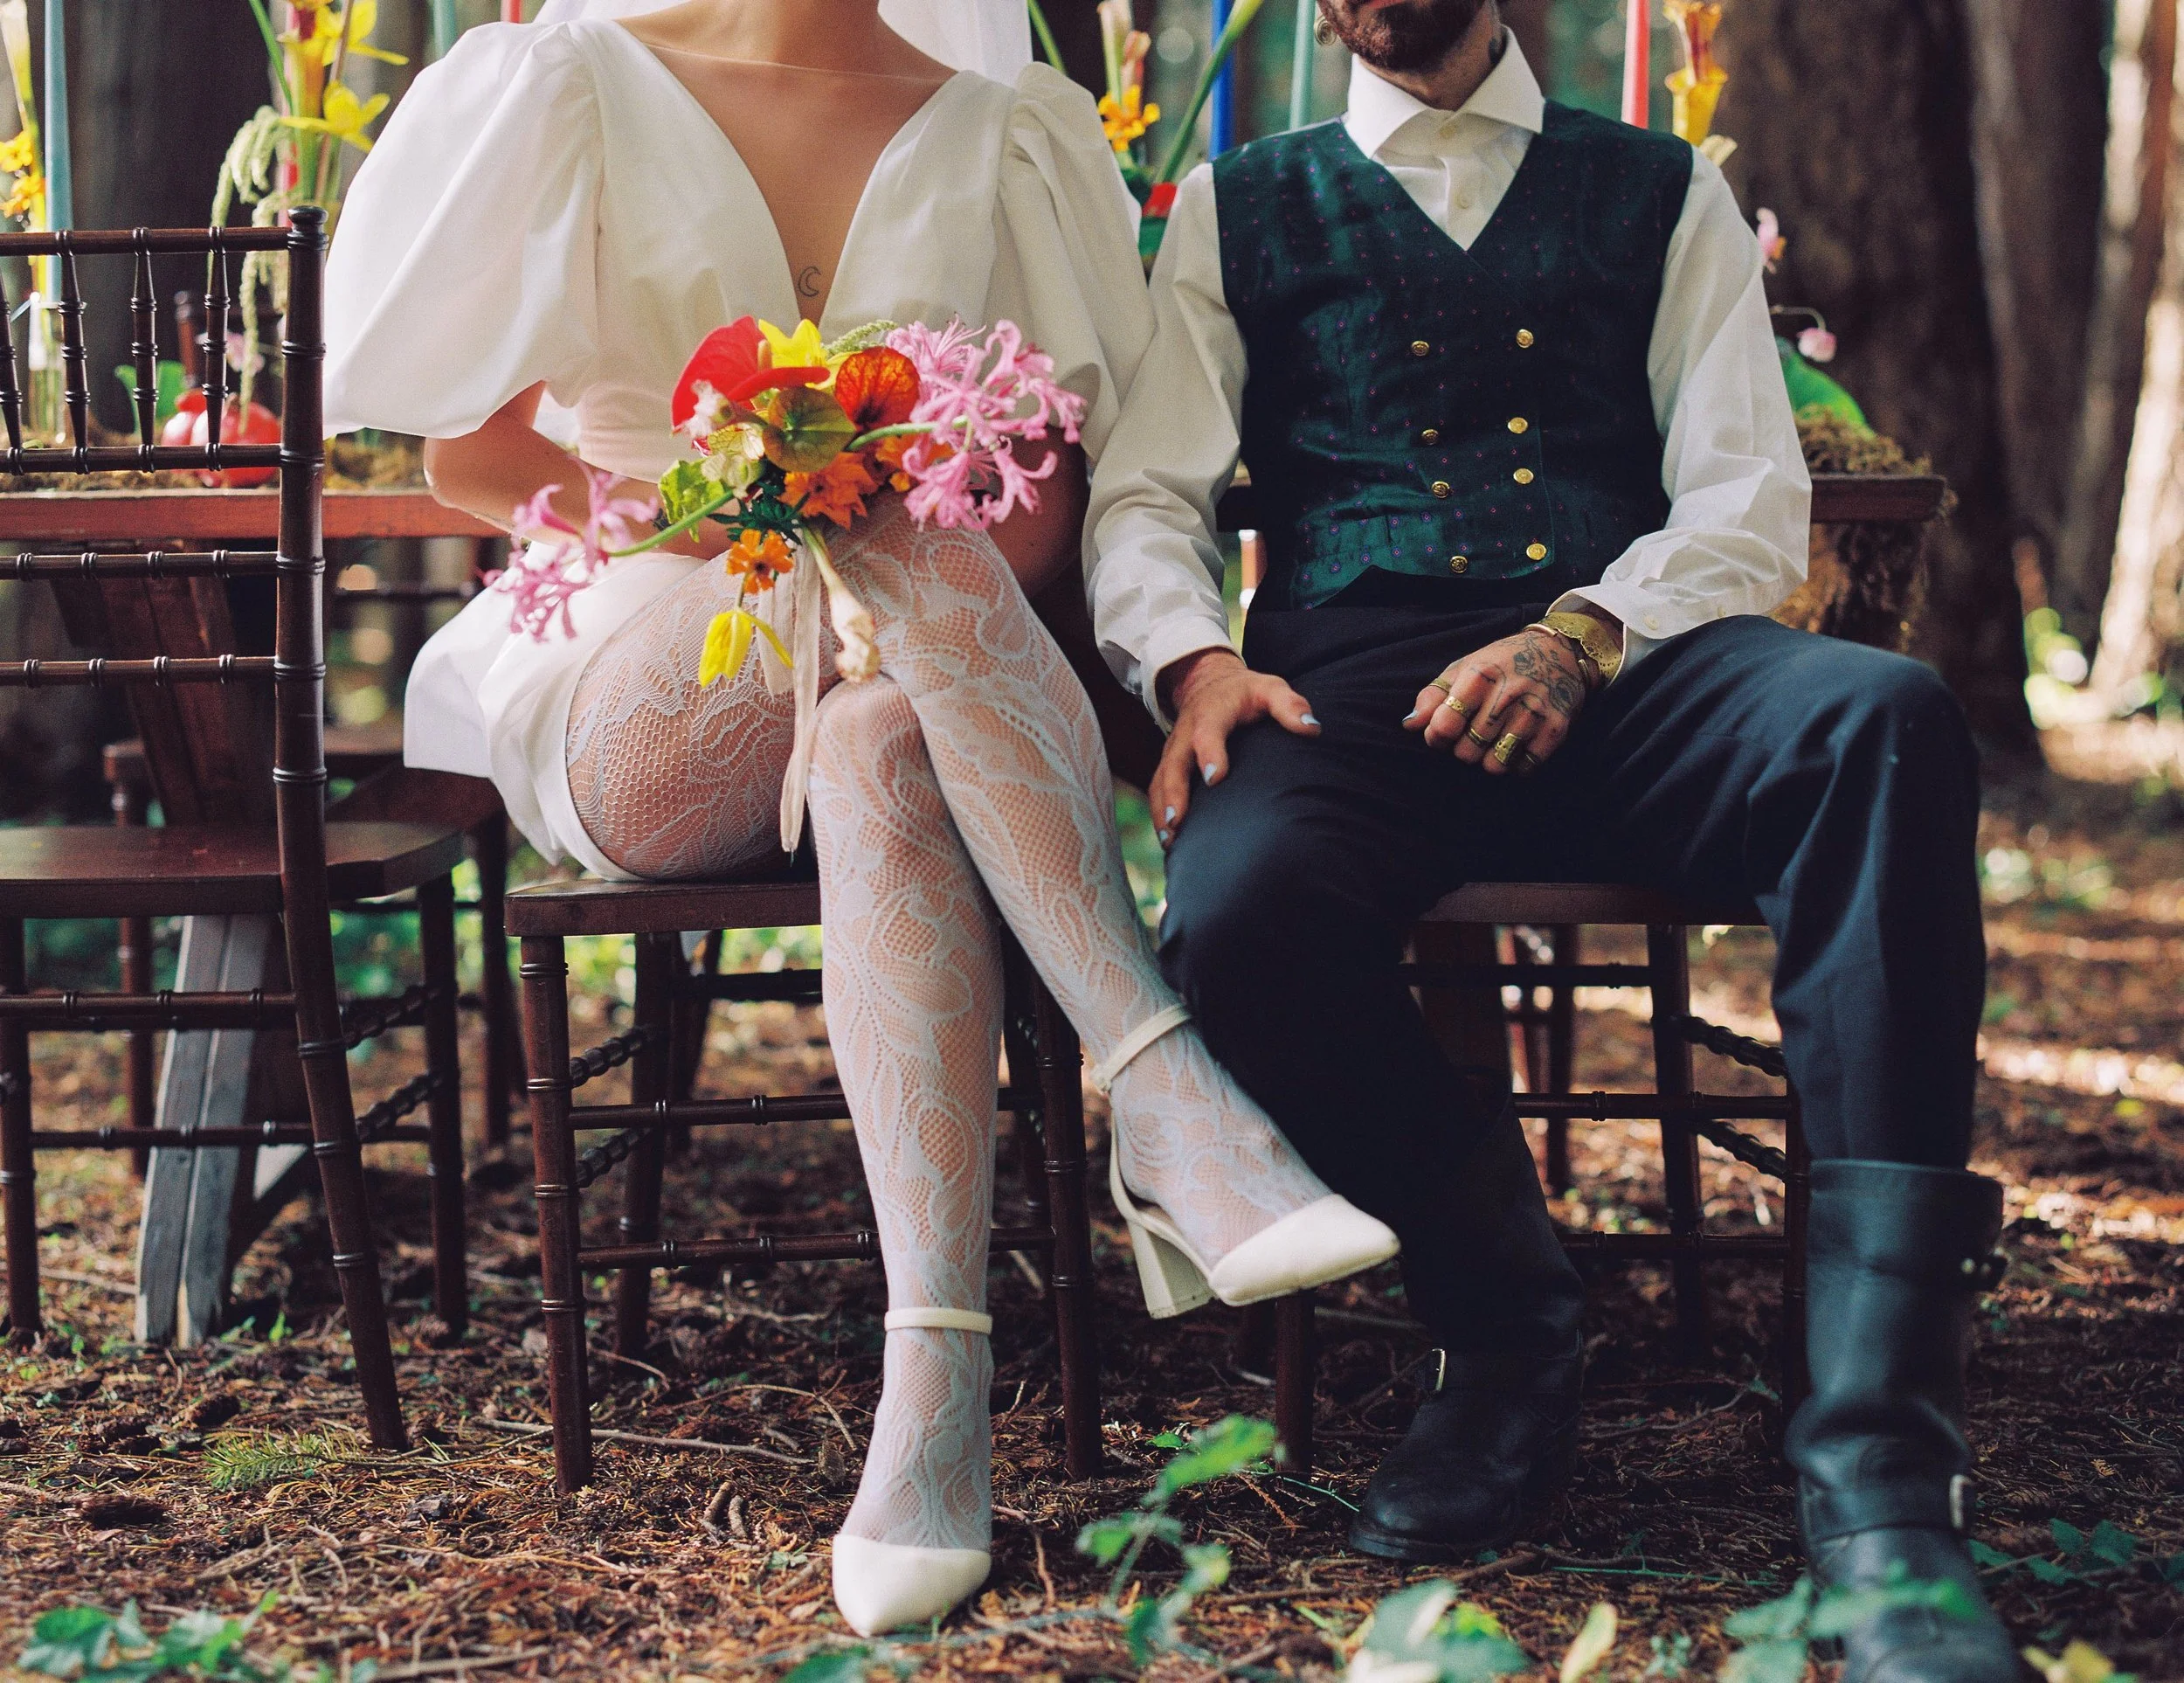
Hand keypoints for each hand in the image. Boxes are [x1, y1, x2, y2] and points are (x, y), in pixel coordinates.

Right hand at [1150, 648, 1318, 847]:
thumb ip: (1289, 705)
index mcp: (1211, 713)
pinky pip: (1157, 787)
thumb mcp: (1269, 688)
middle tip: (1177, 821)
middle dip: (1173, 793)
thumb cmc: (1246, 692)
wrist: (1208, 683)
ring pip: (1160, 779)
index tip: (1214, 777)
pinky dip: (1158, 813)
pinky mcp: (1168, 763)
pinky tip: (1168, 840)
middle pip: (1174, 763)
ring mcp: (1173, 750)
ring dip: (1161, 810)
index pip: (1207, 732)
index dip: (1209, 753)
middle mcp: (1186, 732)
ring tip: (1168, 840)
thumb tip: (1311, 728)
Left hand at [1405, 626, 1589, 774]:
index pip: (1444, 726)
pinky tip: (1517, 744)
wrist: (1560, 650)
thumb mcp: (1464, 668)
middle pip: (1467, 752)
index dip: (1437, 736)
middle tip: (1474, 734)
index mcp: (1480, 675)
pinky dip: (1516, 764)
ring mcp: (1534, 712)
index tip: (1443, 731)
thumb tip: (1409, 725)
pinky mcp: (1556, 729)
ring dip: (1490, 759)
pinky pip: (1523, 768)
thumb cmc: (1503, 662)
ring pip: (1494, 765)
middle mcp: (1508, 693)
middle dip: (1464, 749)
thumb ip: (1433, 696)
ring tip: (1495, 741)